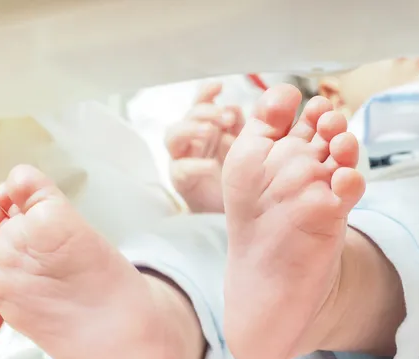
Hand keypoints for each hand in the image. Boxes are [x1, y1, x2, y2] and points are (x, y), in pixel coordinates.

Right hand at [165, 82, 244, 212]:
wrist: (239, 212)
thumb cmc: (239, 176)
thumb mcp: (244, 147)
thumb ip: (240, 127)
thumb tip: (235, 107)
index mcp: (207, 126)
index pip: (201, 103)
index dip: (206, 92)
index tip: (219, 86)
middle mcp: (192, 140)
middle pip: (188, 116)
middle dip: (205, 111)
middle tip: (225, 117)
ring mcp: (182, 159)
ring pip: (174, 135)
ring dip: (191, 129)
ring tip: (210, 132)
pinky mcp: (181, 181)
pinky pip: (180, 169)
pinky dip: (195, 166)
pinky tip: (210, 166)